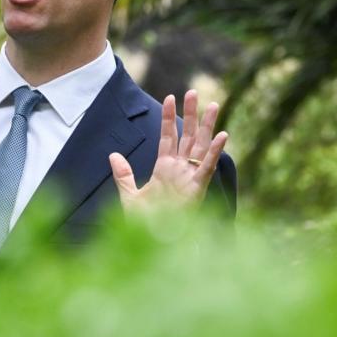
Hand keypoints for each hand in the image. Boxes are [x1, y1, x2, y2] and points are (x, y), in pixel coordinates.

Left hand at [109, 90, 228, 214]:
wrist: (155, 244)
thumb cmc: (145, 225)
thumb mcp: (130, 196)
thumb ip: (123, 174)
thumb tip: (113, 155)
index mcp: (164, 168)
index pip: (167, 136)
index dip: (168, 117)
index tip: (170, 97)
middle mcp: (179, 169)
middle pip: (186, 135)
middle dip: (190, 114)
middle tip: (193, 92)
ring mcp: (189, 177)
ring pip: (200, 145)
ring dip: (207, 126)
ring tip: (213, 105)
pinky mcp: (197, 188)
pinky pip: (207, 166)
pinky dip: (215, 151)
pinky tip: (223, 135)